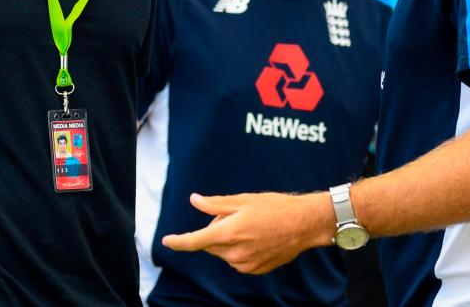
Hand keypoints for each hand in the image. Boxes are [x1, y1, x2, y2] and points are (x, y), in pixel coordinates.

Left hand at [161, 191, 332, 274]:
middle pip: (211, 244)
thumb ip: (215, 204)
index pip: (195, 241)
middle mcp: (235, 253)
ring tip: (252, 226)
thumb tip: (194, 200)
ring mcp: (245, 264)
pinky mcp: (255, 270)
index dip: (178, 241)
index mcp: (229, 232)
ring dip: (229, 240)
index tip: (166, 241)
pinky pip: (237, 260)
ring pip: (224, 252)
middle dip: (216, 230)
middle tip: (237, 215)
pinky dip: (240, 249)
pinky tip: (258, 237)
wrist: (303, 225)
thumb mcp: (243, 200)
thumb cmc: (274, 207)